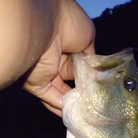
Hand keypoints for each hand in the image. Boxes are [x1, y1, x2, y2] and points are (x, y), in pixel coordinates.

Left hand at [23, 0, 94, 116]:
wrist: (43, 26)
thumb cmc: (67, 23)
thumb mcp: (88, 35)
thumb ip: (90, 56)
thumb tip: (93, 73)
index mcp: (66, 44)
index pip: (79, 64)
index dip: (90, 75)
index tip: (101, 86)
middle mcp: (55, 59)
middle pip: (71, 80)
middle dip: (84, 90)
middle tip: (97, 100)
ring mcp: (45, 73)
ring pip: (62, 92)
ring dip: (74, 102)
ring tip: (89, 111)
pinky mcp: (37, 85)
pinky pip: (52, 99)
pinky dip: (63, 108)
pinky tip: (76, 114)